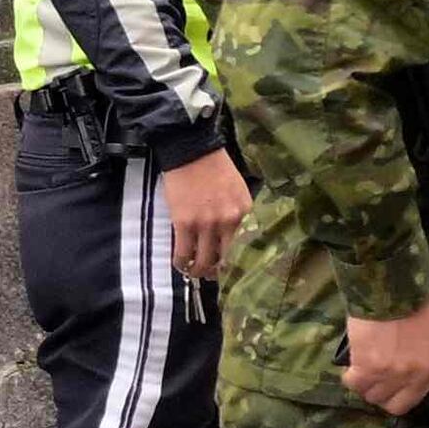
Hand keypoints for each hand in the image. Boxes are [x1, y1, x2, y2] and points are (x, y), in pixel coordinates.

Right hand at [155, 147, 251, 282]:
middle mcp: (229, 222)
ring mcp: (206, 224)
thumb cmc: (217, 169)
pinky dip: (182, 263)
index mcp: (246, 212)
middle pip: (227, 259)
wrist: (192, 152)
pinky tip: (181, 265)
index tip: (235, 270)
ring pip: (204, 261)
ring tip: (196, 271)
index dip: (240, 263)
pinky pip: (183, 253)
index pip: (248, 247)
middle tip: (214, 275)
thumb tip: (239, 238)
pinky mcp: (183, 223)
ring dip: (199, 271)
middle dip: (220, 272)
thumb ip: (241, 214)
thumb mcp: (239, 191)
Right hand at [340, 302, 428, 427]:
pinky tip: (357, 358)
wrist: (392, 285)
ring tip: (373, 357)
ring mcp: (396, 375)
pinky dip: (353, 376)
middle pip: (403, 405)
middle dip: (393, 393)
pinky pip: (356, 386)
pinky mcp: (370, 370)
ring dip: (372, 384)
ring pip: (377, 398)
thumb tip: (416, 374)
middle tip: (389, 371)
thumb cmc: (417, 302)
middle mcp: (424, 375)